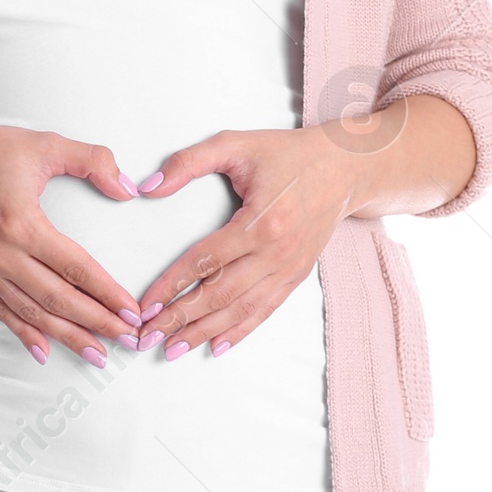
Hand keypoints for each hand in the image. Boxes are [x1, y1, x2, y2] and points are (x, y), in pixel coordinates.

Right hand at [0, 117, 143, 366]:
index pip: (76, 268)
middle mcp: (1, 254)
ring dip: (67, 337)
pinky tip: (43, 350)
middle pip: (58, 300)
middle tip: (127, 340)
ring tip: (96, 353)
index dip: (108, 293)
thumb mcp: (41, 144)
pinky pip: (0, 311)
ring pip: (31, 313)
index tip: (132, 312)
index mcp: (21, 224)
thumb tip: (126, 188)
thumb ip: (91, 160)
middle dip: (97, 323)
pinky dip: (24, 332)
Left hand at [130, 125, 361, 358]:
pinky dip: (240, 331)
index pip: (205, 261)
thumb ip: (188, 162)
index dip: (172, 285)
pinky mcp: (297, 275)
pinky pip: (265, 310)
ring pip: (240, 309)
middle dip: (181, 318)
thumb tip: (150, 187)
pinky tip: (216, 346)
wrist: (344, 167)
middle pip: (219, 293)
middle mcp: (276, 252)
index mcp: (259, 221)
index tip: (147, 304)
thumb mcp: (235, 144)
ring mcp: (289, 268)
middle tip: (149, 336)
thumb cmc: (288, 154)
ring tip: (174, 348)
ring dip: (204, 332)